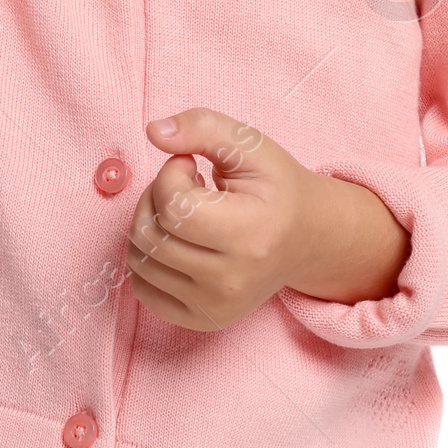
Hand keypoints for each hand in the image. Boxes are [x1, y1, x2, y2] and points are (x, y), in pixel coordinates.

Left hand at [123, 108, 410, 331]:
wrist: (307, 238)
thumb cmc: (276, 188)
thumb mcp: (250, 145)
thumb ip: (203, 126)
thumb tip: (154, 131)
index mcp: (250, 235)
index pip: (173, 207)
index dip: (170, 173)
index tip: (191, 165)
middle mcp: (232, 282)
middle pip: (150, 234)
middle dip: (155, 196)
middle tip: (185, 185)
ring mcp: (216, 307)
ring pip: (140, 260)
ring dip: (150, 223)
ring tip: (182, 212)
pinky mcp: (202, 321)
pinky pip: (143, 289)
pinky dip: (147, 258)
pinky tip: (176, 239)